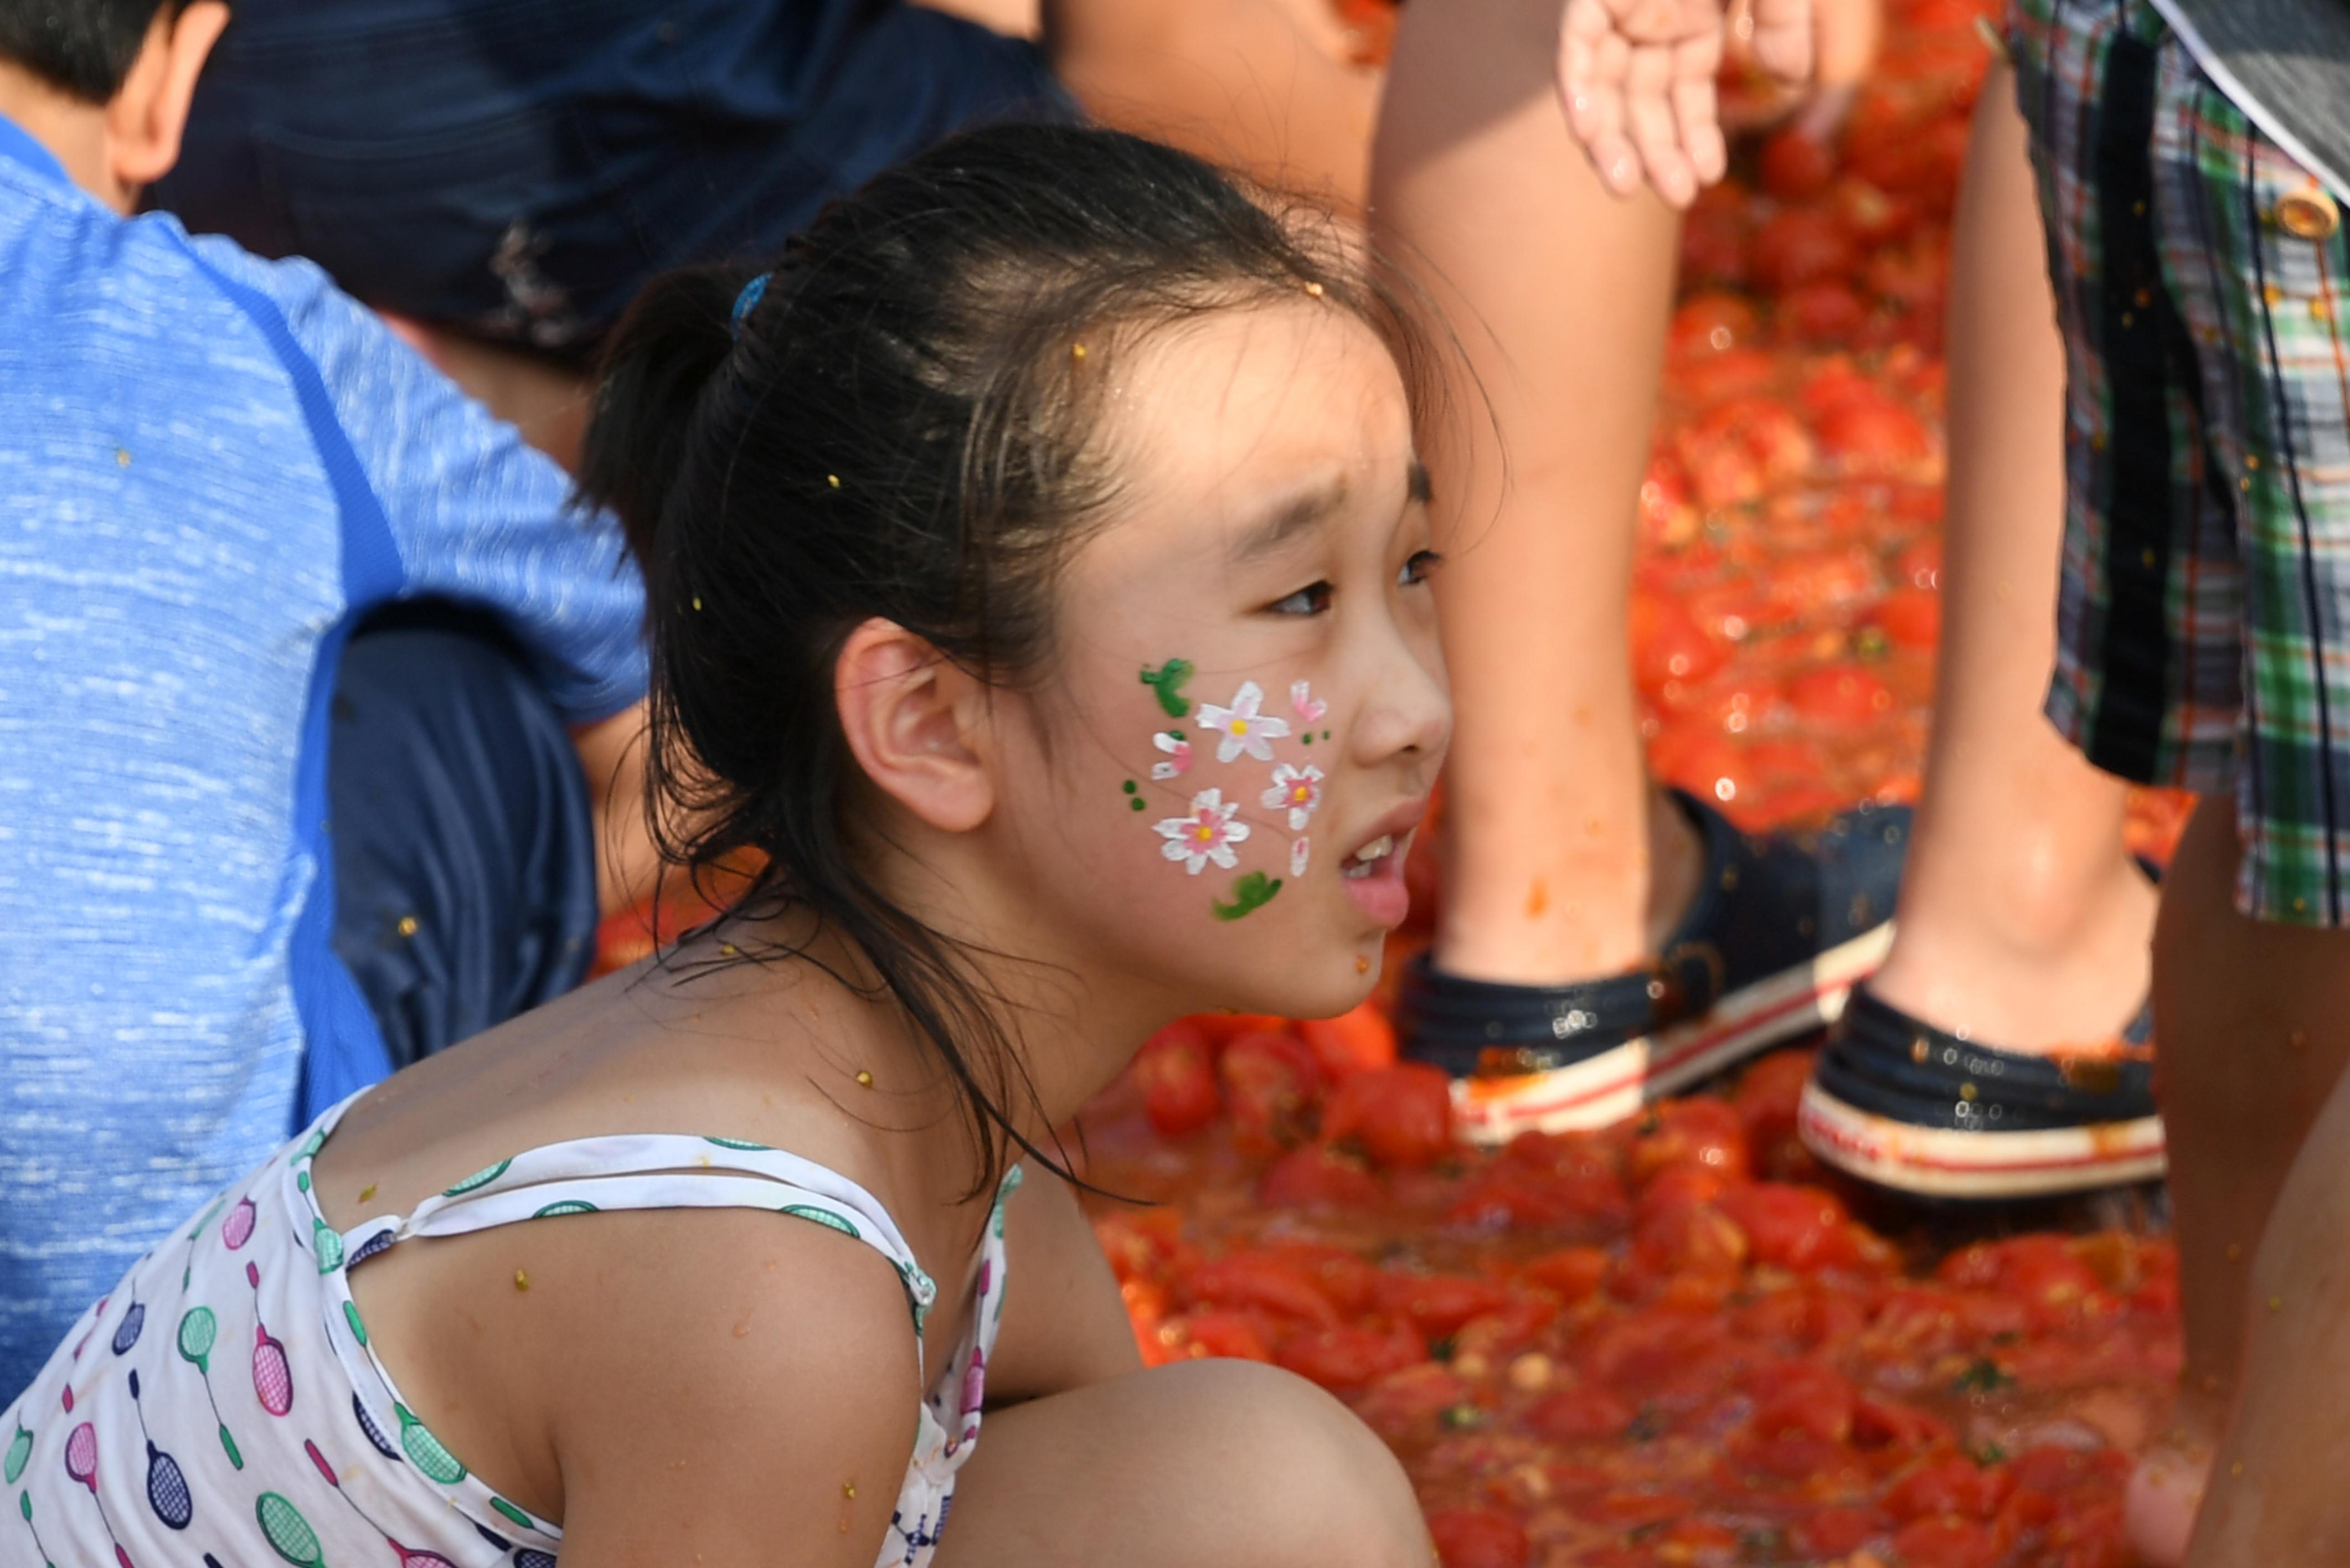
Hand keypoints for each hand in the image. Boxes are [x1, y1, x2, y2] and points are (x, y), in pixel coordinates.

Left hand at [1556, 0, 1815, 207]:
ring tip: (1627, 186)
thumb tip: (1795, 80)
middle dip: (1654, 150)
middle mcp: (1654, 17)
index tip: (1701, 179)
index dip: (1692, 138)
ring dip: (1614, 139)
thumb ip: (1789, 23)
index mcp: (1696, 19)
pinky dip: (1580, 89)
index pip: (1685, 95)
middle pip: (1643, 100)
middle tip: (1670, 196)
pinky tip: (1591, 133)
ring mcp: (1624, 2)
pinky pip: (1578, 45)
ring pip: (1607, 85)